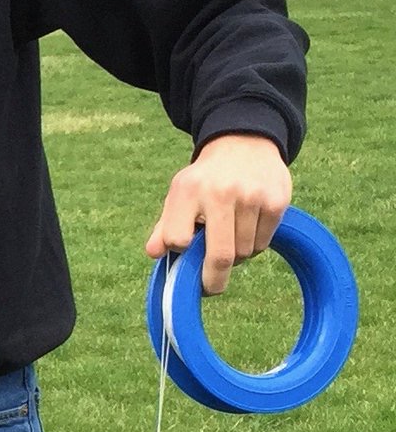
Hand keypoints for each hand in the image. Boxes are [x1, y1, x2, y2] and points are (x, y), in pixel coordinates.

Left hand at [145, 134, 291, 294]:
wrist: (243, 144)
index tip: (185, 254)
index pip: (178, 241)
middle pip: (220, 256)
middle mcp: (220, 192)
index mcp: (188, 191)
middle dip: (213, 280)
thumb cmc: (205, 180)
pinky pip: (263, 243)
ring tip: (230, 239)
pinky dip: (255, 245)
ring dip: (236, 257)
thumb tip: (154, 254)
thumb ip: (164, 227)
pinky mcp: (277, 201)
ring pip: (244, 253)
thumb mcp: (179, 195)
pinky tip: (248, 227)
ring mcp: (252, 196)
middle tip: (211, 287)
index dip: (181, 252)